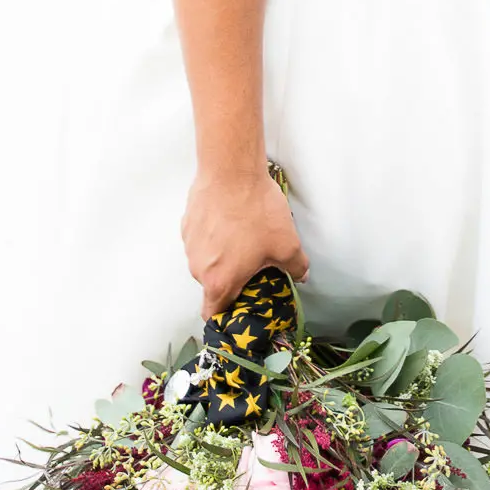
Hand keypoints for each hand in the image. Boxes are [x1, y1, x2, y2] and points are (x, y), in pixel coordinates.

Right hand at [183, 169, 309, 319]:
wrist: (231, 171)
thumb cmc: (256, 211)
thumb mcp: (287, 244)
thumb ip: (296, 267)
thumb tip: (301, 275)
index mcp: (220, 282)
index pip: (212, 315)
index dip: (226, 317)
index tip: (239, 310)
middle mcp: (199, 268)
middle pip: (213, 285)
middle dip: (232, 278)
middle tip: (253, 264)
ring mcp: (190, 245)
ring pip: (207, 260)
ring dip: (222, 254)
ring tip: (244, 236)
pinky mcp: (188, 224)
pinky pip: (201, 239)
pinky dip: (214, 235)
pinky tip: (232, 220)